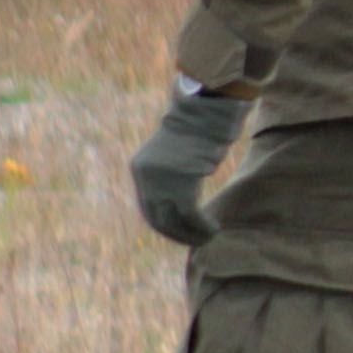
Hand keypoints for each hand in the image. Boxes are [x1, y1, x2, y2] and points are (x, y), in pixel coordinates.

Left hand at [128, 85, 248, 248]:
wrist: (204, 111)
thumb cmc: (196, 130)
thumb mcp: (174, 154)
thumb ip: (170, 175)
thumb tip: (178, 202)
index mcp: (140, 169)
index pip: (148, 209)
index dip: (165, 227)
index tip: (182, 234)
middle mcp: (146, 177)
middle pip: (157, 218)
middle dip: (177, 234)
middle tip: (196, 241)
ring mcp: (162, 181)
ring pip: (173, 220)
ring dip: (190, 234)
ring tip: (207, 237)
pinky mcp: (182, 183)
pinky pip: (189, 214)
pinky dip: (201, 226)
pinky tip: (212, 229)